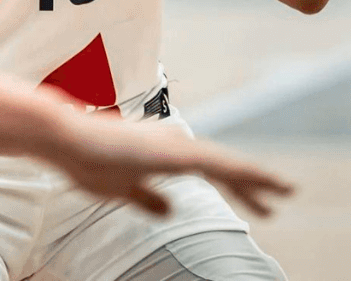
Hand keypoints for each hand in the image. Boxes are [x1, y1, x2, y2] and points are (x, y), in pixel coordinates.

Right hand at [45, 108, 293, 216]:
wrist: (64, 139)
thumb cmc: (85, 160)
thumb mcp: (120, 189)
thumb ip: (147, 198)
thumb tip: (170, 211)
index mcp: (163, 154)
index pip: (210, 171)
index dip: (239, 187)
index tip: (264, 204)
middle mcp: (174, 145)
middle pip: (223, 166)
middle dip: (254, 183)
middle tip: (285, 194)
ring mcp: (174, 148)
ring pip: (225, 163)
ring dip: (256, 175)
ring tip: (284, 189)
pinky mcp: (171, 153)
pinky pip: (215, 164)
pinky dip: (240, 172)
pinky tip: (259, 181)